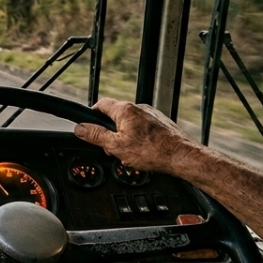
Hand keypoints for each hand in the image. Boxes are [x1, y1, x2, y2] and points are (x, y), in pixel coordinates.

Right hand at [74, 97, 201, 175]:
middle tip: (111, 149)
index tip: (89, 128)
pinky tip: (143, 152)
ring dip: (124, 137)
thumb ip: (96, 136)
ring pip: (129, 123)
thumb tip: (80, 128)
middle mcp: (138, 108)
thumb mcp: (116, 146)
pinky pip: (142, 128)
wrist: (182, 157)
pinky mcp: (160, 123)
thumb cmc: (154, 152)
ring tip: (130, 154)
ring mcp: (151, 115)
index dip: (91, 116)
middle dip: (110, 133)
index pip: (100, 105)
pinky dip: (138, 138)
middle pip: (114, 116)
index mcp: (125, 110)